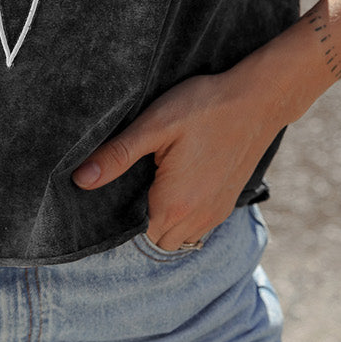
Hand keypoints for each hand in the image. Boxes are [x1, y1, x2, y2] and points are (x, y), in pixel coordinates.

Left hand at [71, 68, 283, 250]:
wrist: (259, 99)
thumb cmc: (205, 107)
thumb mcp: (155, 125)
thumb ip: (117, 155)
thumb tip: (81, 180)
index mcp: (174, 204)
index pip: (136, 235)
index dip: (120, 219)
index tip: (114, 194)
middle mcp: (197, 218)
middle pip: (156, 241)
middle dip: (140, 224)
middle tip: (130, 187)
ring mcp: (216, 214)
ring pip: (179, 238)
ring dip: (163, 223)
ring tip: (153, 187)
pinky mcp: (228, 203)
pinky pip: (198, 228)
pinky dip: (183, 218)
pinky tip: (177, 187)